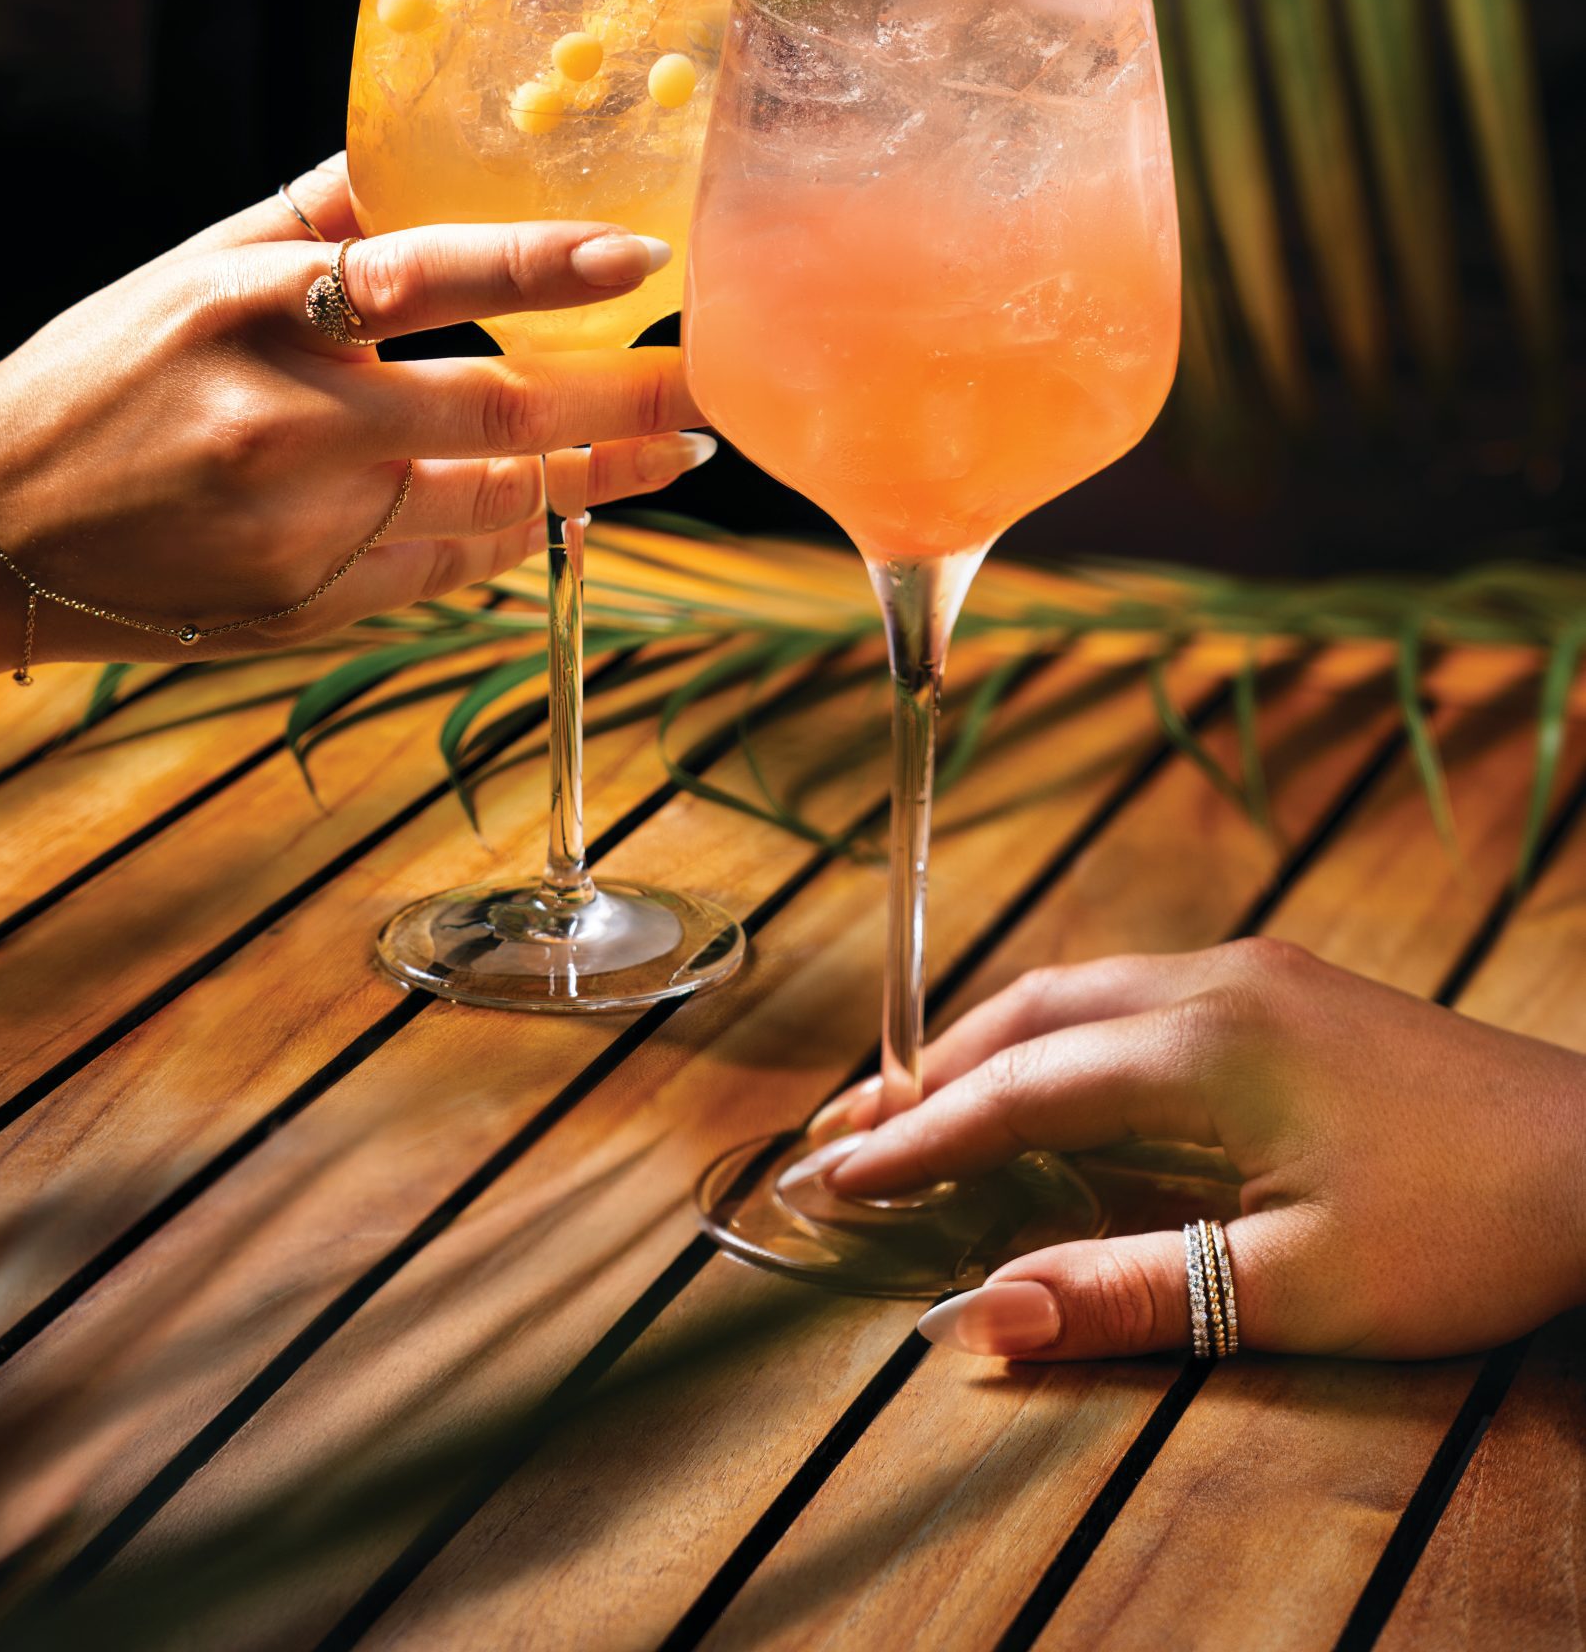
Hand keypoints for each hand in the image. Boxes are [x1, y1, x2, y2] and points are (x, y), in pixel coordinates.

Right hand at [0, 156, 709, 702]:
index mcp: (250, 310)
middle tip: (714, 386)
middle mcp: (281, 424)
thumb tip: (435, 136)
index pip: (420, 276)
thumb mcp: (193, 267)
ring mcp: (297, 532)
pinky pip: (446, 568)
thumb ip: (321, 211)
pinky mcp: (307, 610)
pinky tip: (569, 502)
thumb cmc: (105, 374)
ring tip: (676, 451)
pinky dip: (514, 530)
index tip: (642, 261)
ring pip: (491, 505)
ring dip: (598, 478)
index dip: (541, 267)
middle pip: (493, 409)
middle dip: (626, 402)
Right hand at [821, 940, 1585, 1360]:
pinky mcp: (1292, 989)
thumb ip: (1128, 1291)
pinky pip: (1136, 995)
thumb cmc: (1464, 1229)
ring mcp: (1258, 973)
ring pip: (1085, 990)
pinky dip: (1063, 1037)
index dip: (915, 1140)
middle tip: (846, 1135)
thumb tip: (976, 1318)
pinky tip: (1057, 1087)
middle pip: (1034, 1011)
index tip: (827, 1177)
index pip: (1017, 1088)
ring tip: (925, 1109)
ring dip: (996, 1047)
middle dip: (932, 1074)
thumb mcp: (1295, 1287)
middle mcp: (1214, 981)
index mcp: (1202, 1043)